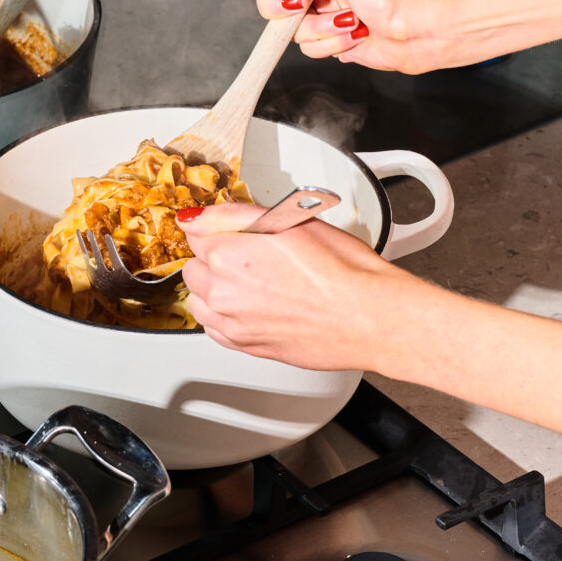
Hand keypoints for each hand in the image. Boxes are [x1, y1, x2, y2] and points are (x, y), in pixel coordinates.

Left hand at [180, 202, 425, 371]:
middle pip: (193, 265)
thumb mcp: (293, 220)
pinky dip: (224, 317)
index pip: (195, 230)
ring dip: (214, 289)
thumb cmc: (344, 270)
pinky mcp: (243, 345)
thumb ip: (238, 216)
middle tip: (251, 257)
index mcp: (229, 252)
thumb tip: (203, 217)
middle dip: (214, 258)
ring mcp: (231, 320)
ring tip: (251, 284)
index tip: (232, 231)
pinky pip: (213, 328)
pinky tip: (251, 307)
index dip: (218, 228)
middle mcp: (222, 289)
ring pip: (198, 299)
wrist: (369, 317)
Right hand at [256, 0, 437, 72]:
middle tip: (309, 1)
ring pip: (292, 30)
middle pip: (269, 2)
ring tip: (350, 19)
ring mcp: (322, 17)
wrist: (414, 27)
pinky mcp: (331, 41)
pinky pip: (310, 49)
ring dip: (322, 27)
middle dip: (288, 6)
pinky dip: (334, 43)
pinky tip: (357, 34)